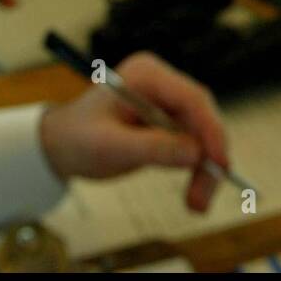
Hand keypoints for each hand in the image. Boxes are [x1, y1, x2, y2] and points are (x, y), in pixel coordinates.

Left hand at [39, 51, 228, 211]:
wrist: (61, 145)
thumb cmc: (78, 138)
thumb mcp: (111, 147)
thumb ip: (152, 148)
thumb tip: (196, 154)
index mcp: (147, 74)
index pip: (191, 97)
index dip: (210, 129)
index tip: (219, 163)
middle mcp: (162, 84)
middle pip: (202, 119)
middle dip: (209, 158)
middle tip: (202, 198)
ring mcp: (167, 103)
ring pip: (203, 137)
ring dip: (205, 171)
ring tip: (196, 205)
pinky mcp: (169, 123)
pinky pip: (194, 147)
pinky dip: (197, 171)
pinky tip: (193, 195)